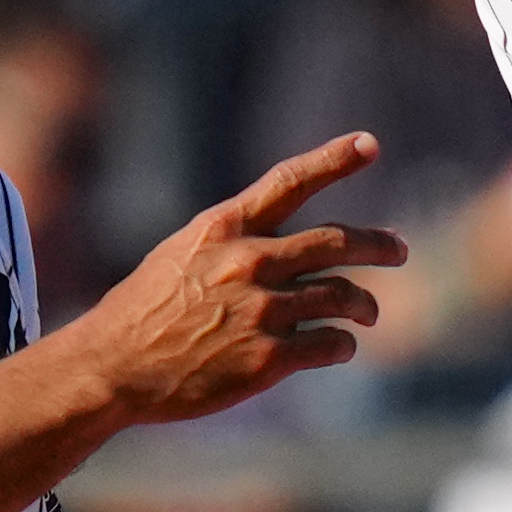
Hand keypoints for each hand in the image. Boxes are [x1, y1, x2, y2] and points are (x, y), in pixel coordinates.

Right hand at [56, 133, 396, 425]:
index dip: (334, 159)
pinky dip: (343, 344)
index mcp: (223, 228)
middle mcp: (250, 260)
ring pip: (344, 296)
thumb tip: (280, 250)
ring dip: (364, 305)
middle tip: (399, 249)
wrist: (112, 367)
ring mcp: (263, 309)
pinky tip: (340, 346)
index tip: (368, 144)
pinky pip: (331, 343)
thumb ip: (231, 246)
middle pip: (337, 241)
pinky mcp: (270, 356)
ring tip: (368, 312)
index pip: (289, 181)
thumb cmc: (140, 313)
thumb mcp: (179, 255)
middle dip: (379, 245)